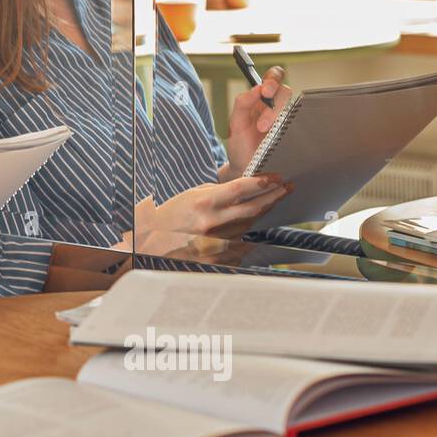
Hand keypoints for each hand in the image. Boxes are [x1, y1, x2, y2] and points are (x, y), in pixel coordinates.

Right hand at [136, 175, 292, 241]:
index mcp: (203, 203)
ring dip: (260, 215)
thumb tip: (245, 189)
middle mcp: (212, 224)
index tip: (277, 177)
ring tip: (265, 205)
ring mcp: (216, 245)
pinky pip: (242, 246)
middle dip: (273, 197)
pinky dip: (246, 236)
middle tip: (286, 188)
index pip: (241, 189)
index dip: (263, 182)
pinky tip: (242, 230)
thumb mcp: (191, 196)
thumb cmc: (170, 216)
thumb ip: (218, 193)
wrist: (151, 243)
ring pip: (250, 227)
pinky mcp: (218, 259)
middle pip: (253, 209)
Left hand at [224, 66, 290, 177]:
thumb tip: (256, 88)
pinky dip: (292, 127)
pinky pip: (301, 123)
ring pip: (293, 106)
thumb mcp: (235, 125)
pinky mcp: (295, 133)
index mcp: (260, 100)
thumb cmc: (240, 147)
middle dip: (275, 102)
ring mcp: (287, 120)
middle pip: (285, 91)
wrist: (246, 171)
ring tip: (263, 131)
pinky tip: (279, 138)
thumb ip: (242, 104)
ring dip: (277, 117)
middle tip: (262, 121)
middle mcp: (276, 107)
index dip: (273, 79)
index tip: (264, 91)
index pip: (273, 78)